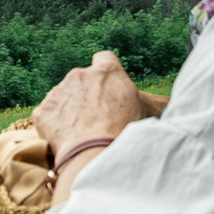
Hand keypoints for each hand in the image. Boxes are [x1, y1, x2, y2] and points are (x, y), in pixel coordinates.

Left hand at [34, 50, 151, 156]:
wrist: (95, 155)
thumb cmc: (126, 133)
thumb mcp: (148, 113)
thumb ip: (155, 102)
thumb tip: (170, 105)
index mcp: (107, 70)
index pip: (104, 59)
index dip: (105, 75)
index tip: (107, 89)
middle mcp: (80, 74)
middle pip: (81, 79)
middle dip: (86, 95)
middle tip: (95, 118)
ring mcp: (58, 92)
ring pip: (62, 97)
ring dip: (69, 110)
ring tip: (80, 132)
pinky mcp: (42, 111)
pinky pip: (46, 116)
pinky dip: (53, 125)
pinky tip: (65, 138)